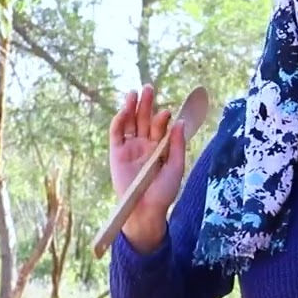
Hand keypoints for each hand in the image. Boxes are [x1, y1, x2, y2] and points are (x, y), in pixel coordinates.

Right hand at [108, 85, 186, 250]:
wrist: (145, 209)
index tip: (167, 113)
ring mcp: (130, 147)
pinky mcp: (116, 152)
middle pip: (144, 119)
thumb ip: (177, 145)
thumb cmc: (164, 192)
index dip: (163, 118)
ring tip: (135, 93)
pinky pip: (117, 133)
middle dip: (147, 104)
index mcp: (160, 147)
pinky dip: (119, 121)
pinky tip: (125, 110)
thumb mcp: (176, 167)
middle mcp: (145, 144)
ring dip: (132, 107)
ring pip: (130, 122)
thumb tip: (180, 123)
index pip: (161, 127)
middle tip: (149, 87)